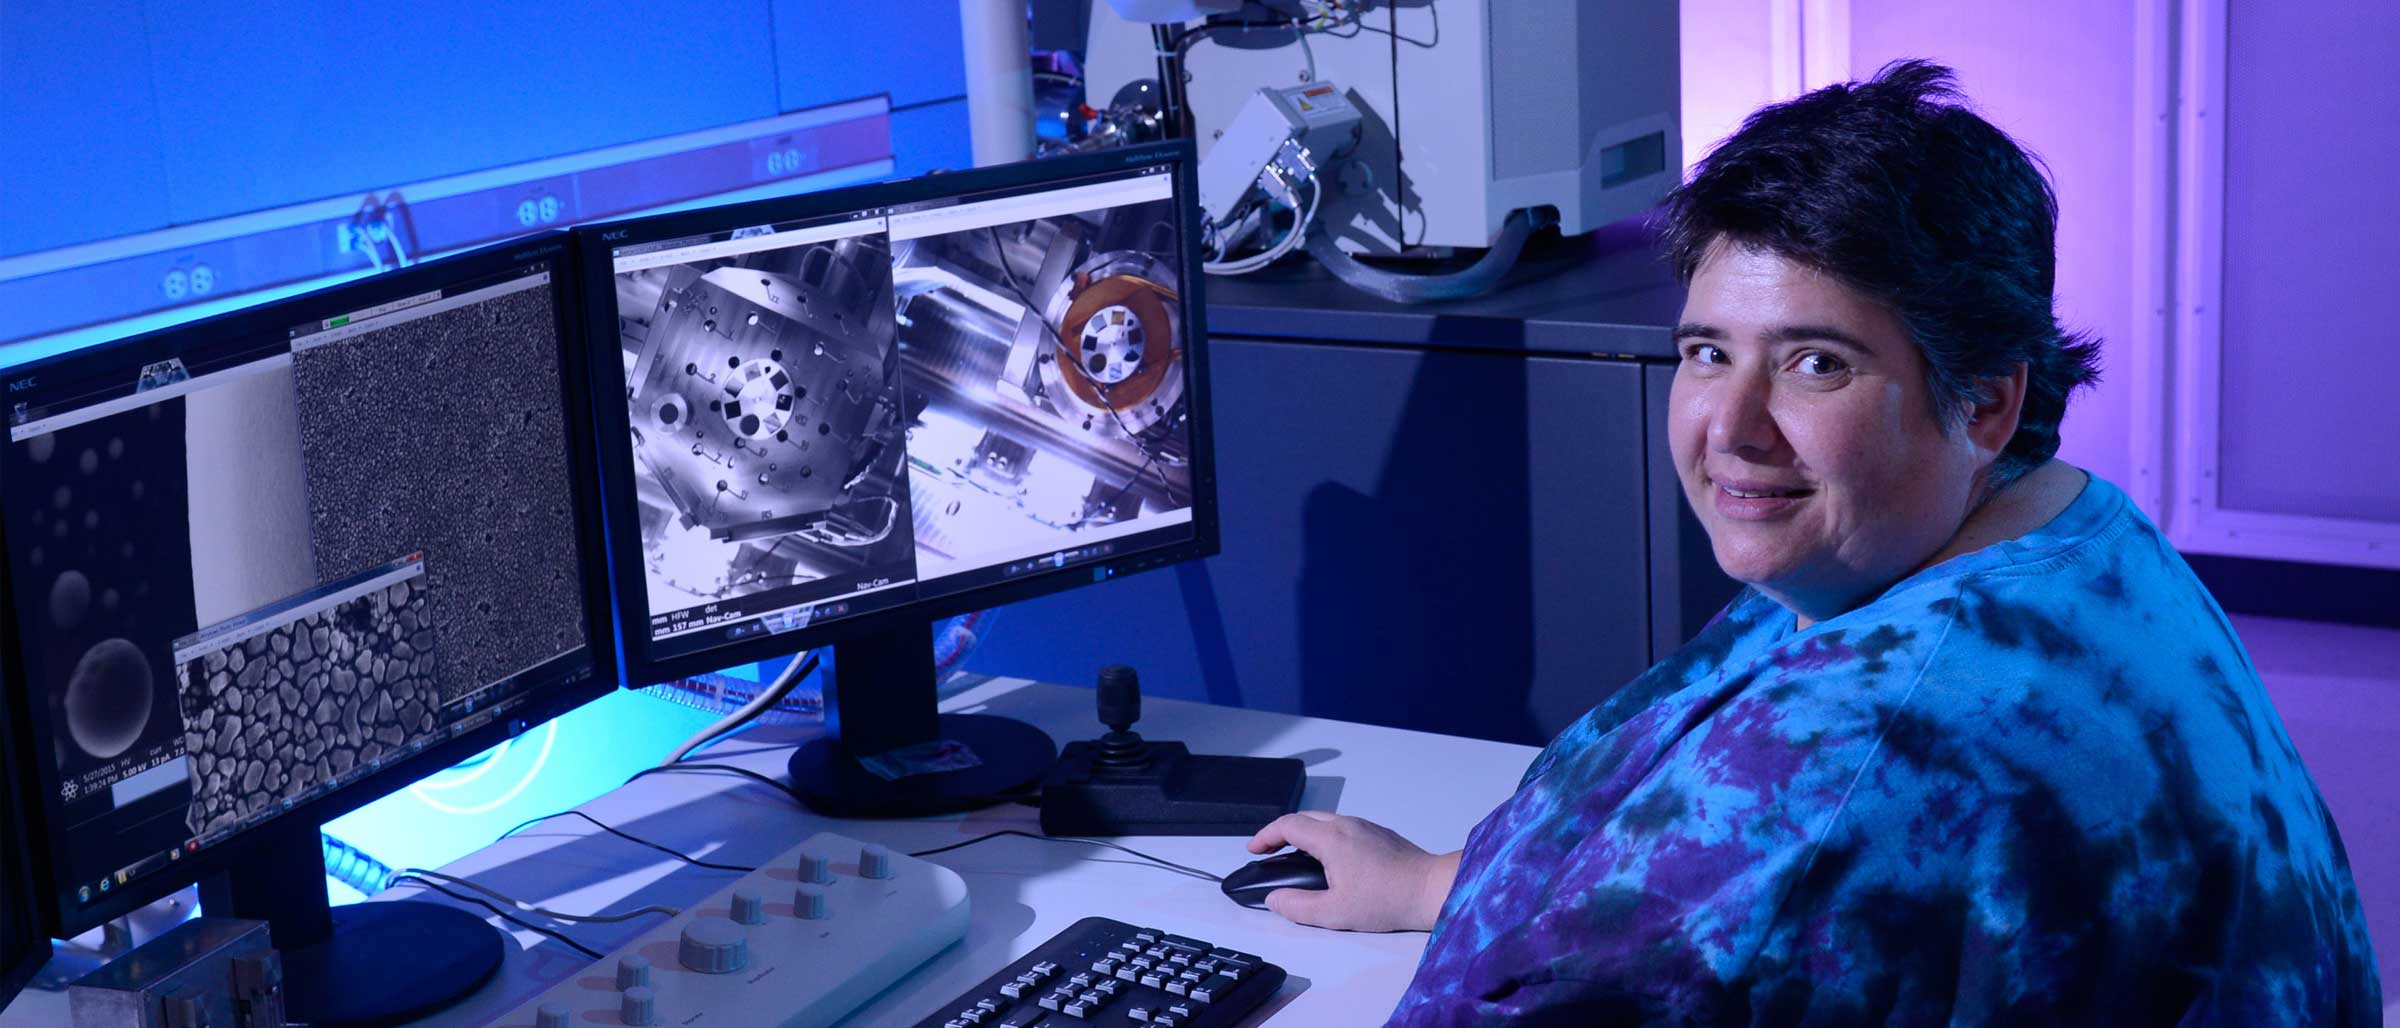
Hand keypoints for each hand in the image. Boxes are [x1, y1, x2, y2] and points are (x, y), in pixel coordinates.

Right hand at [1246, 812, 1460, 932]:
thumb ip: (1298, 906)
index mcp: (1331, 839)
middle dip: (1281, 832)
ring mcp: (1365, 827)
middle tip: (1269, 851)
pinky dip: (1324, 836)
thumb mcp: (1335, 912)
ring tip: (1295, 857)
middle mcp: (1347, 825)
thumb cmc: (1387, 900)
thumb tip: (1275, 900)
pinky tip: (1329, 860)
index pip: (1287, 826)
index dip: (1265, 836)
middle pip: (1304, 818)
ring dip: (1303, 833)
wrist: (1431, 889)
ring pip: (1324, 821)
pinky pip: (1342, 827)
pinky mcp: (1379, 834)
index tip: (1253, 850)